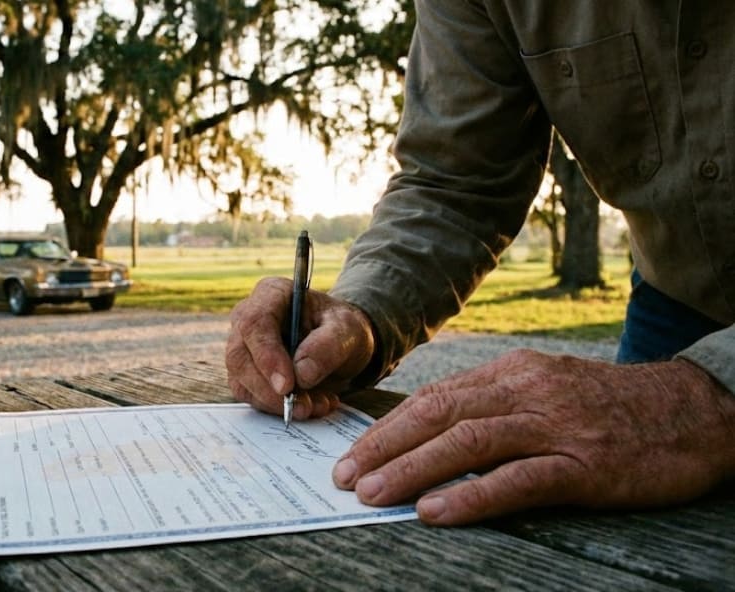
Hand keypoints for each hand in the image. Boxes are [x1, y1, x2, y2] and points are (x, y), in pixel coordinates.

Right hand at [226, 277, 375, 420]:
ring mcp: (243, 347)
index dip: (266, 356)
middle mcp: (248, 319)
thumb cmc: (341, 328)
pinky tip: (310, 405)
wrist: (341, 344)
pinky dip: (278, 409)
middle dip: (269, 389)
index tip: (287, 385)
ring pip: (241, 381)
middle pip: (239, 356)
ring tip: (317, 405)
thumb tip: (301, 374)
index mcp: (271, 294)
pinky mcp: (246, 373)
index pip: (254, 323)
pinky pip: (251, 396)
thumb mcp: (348, 330)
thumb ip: (328, 346)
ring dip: (276, 403)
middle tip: (302, 407)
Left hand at [331, 349, 734, 524]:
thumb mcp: (546, 389)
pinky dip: (472, 496)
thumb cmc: (610, 406)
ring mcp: (555, 427)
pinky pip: (519, 480)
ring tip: (372, 494)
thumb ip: (493, 404)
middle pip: (440, 415)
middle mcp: (527, 392)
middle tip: (344, 477)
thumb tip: (431, 433)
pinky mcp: (585, 465)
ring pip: (469, 443)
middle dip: (384, 447)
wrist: (694, 411)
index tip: (351, 453)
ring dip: (412, 469)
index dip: (388, 427)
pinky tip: (436, 512)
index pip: (435, 397)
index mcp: (513, 374)